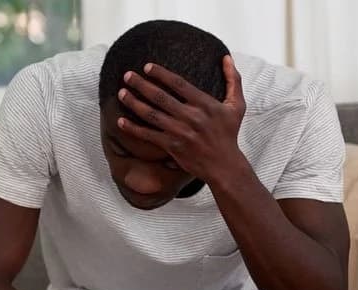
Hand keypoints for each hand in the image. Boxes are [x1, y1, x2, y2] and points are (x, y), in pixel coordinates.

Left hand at [116, 55, 246, 186]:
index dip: (161, 74)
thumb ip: (233, 80)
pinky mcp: (172, 146)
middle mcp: (190, 116)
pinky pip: (148, 135)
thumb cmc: (229, 134)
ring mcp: (179, 132)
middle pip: (160, 97)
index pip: (178, 84)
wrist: (224, 165)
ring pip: (151, 114)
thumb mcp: (237, 106)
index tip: (147, 67)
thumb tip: (227, 57)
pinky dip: (133, 128)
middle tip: (127, 75)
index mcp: (204, 104)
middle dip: (141, 84)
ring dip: (133, 103)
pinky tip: (120, 121)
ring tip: (121, 93)